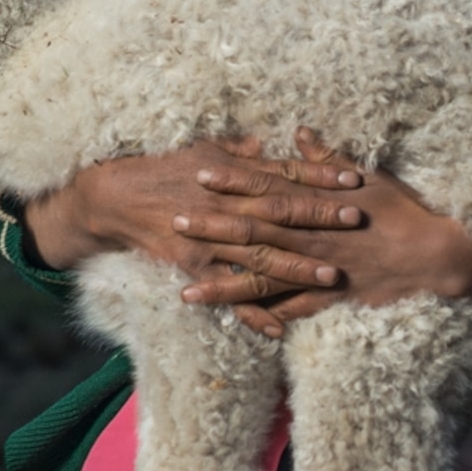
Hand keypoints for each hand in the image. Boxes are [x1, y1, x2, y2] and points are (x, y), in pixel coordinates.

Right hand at [20, 136, 367, 308]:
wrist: (114, 197)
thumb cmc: (163, 168)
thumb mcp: (204, 149)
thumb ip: (241, 151)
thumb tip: (269, 142)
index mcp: (233, 174)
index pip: (285, 172)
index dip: (320, 173)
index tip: (354, 176)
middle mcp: (226, 205)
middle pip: (281, 212)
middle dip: (320, 217)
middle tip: (357, 221)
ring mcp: (211, 239)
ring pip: (261, 255)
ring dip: (297, 267)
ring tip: (331, 277)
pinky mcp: (195, 266)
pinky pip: (228, 293)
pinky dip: (252, 312)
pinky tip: (279, 327)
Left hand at [164, 130, 471, 345]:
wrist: (438, 254)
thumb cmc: (404, 210)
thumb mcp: (368, 175)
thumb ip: (327, 158)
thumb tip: (299, 132)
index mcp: (318, 204)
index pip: (268, 189)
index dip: (234, 182)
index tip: (202, 173)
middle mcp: (312, 237)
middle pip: (254, 232)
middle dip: (213, 230)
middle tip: (176, 225)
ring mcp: (320, 269)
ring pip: (264, 278)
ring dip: (224, 285)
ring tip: (187, 292)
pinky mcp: (333, 297)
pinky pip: (295, 310)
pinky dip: (268, 318)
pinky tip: (238, 326)